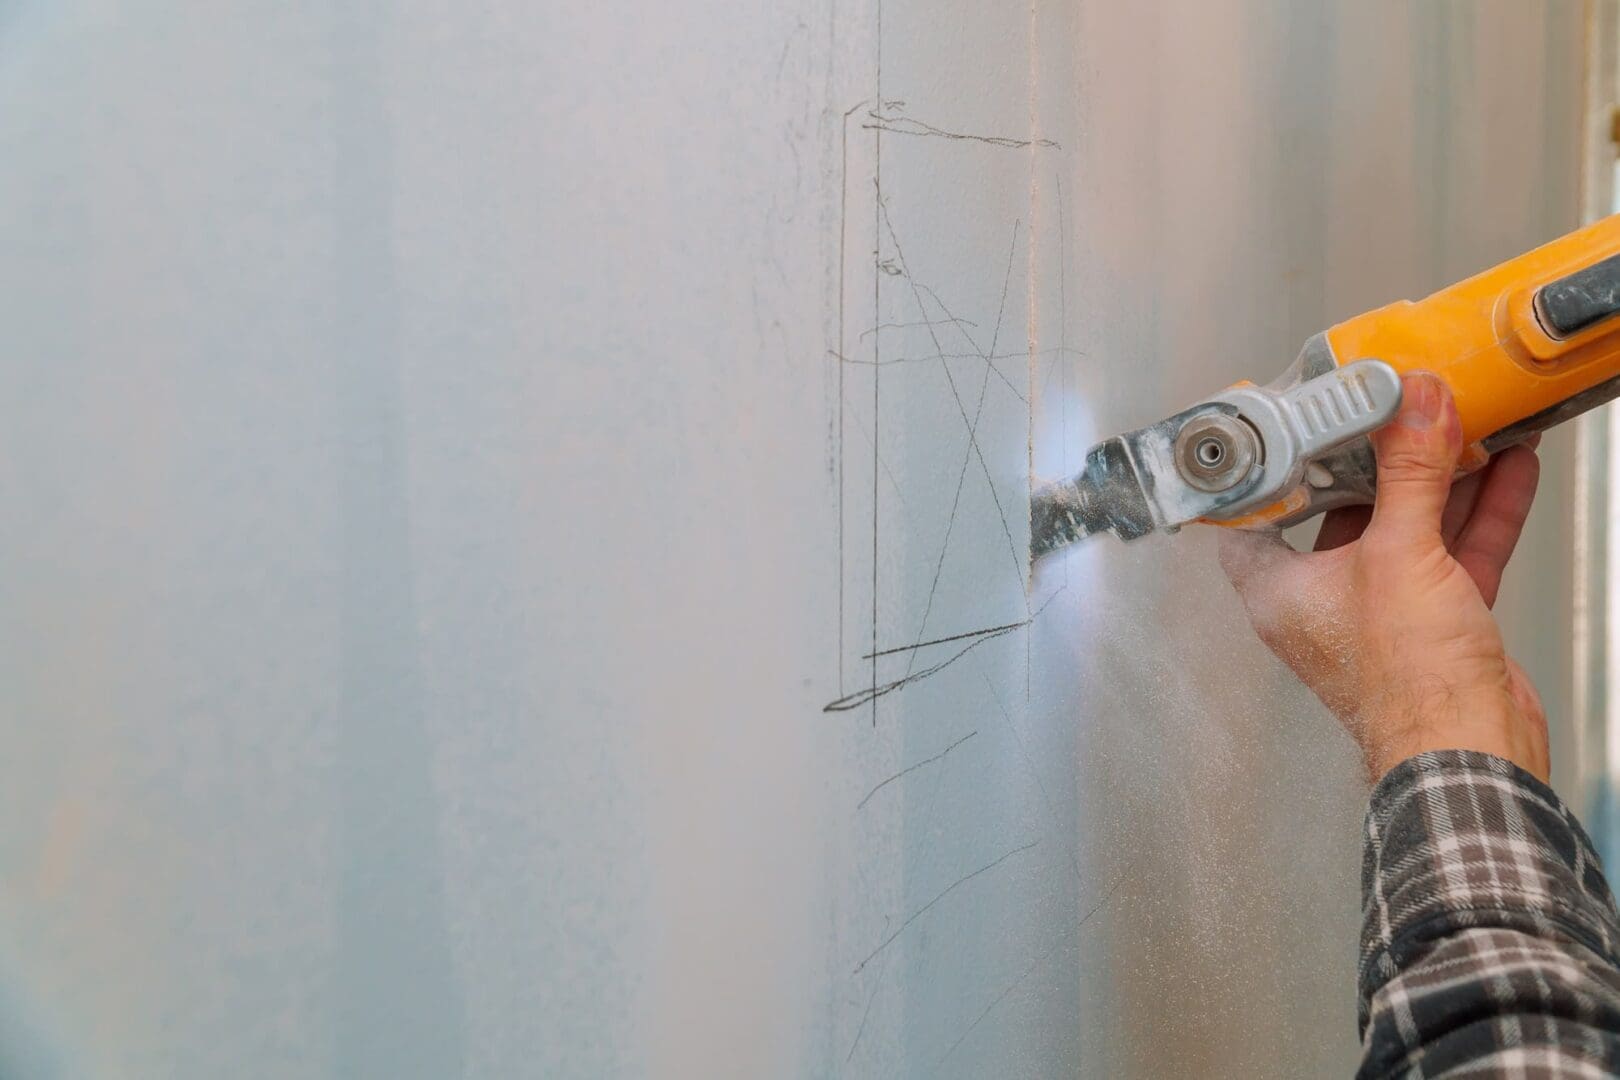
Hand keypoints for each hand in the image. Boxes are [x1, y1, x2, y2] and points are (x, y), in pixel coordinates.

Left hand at [1217, 372, 1547, 781]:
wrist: (1472, 752)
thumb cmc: (1407, 683)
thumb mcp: (1401, 554)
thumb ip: (1410, 472)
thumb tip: (1414, 405)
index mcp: (1279, 588)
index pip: (1257, 514)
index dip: (1274, 467)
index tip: (1296, 420)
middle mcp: (1322, 597)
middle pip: (1343, 510)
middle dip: (1379, 458)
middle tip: (1395, 405)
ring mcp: (1381, 608)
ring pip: (1409, 526)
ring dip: (1441, 477)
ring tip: (1463, 420)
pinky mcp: (1434, 619)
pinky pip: (1454, 550)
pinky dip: (1481, 510)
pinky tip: (1510, 466)